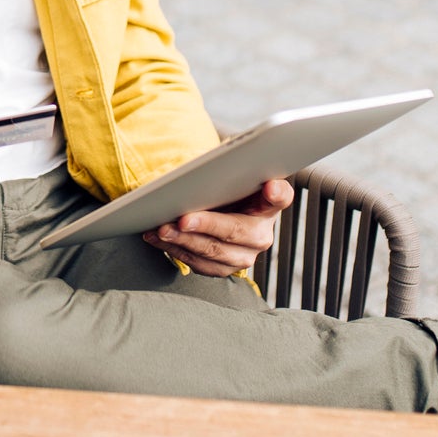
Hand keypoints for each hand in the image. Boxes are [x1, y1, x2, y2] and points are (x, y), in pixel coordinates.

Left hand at [143, 179, 293, 277]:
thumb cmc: (224, 190)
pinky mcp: (223, 269)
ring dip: (184, 241)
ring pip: (214, 252)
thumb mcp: (230, 177)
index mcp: (269, 204)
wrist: (220, 213)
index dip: (276, 192)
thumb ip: (230, 170)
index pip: (281, 196)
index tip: (269, 186)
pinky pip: (198, 264)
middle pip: (236, 231)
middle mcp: (262, 234)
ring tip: (162, 229)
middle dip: (207, 225)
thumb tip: (211, 167)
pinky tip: (157, 238)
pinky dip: (175, 250)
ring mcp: (244, 256)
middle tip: (183, 219)